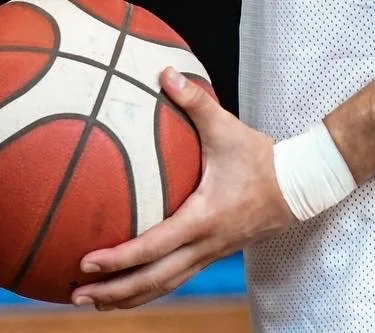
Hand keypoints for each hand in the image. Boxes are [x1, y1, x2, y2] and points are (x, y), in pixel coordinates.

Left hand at [72, 68, 293, 309]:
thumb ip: (195, 101)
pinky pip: (176, 278)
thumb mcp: (227, 127)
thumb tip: (164, 72)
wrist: (298, 186)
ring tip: (94, 302)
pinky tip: (128, 286)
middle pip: (154, 280)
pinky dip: (149, 287)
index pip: (155, 246)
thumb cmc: (260, 156)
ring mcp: (210, 254)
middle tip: (76, 296)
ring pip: (165, 286)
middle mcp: (205, 244)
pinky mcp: (213, 254)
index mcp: (204, 218)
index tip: (87, 262)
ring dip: (128, 296)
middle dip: (114, 291)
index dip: (120, 259)